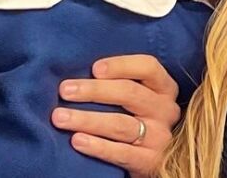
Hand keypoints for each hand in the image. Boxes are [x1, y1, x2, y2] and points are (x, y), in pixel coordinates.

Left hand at [51, 54, 180, 177]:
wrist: (155, 160)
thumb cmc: (136, 118)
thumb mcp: (138, 98)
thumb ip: (118, 83)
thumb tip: (78, 74)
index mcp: (164, 88)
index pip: (148, 67)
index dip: (121, 65)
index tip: (94, 68)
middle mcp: (165, 110)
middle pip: (130, 94)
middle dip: (94, 91)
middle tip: (65, 90)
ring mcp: (160, 137)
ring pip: (121, 124)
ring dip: (87, 119)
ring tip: (60, 117)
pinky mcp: (150, 162)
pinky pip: (122, 153)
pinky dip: (98, 146)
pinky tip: (77, 140)